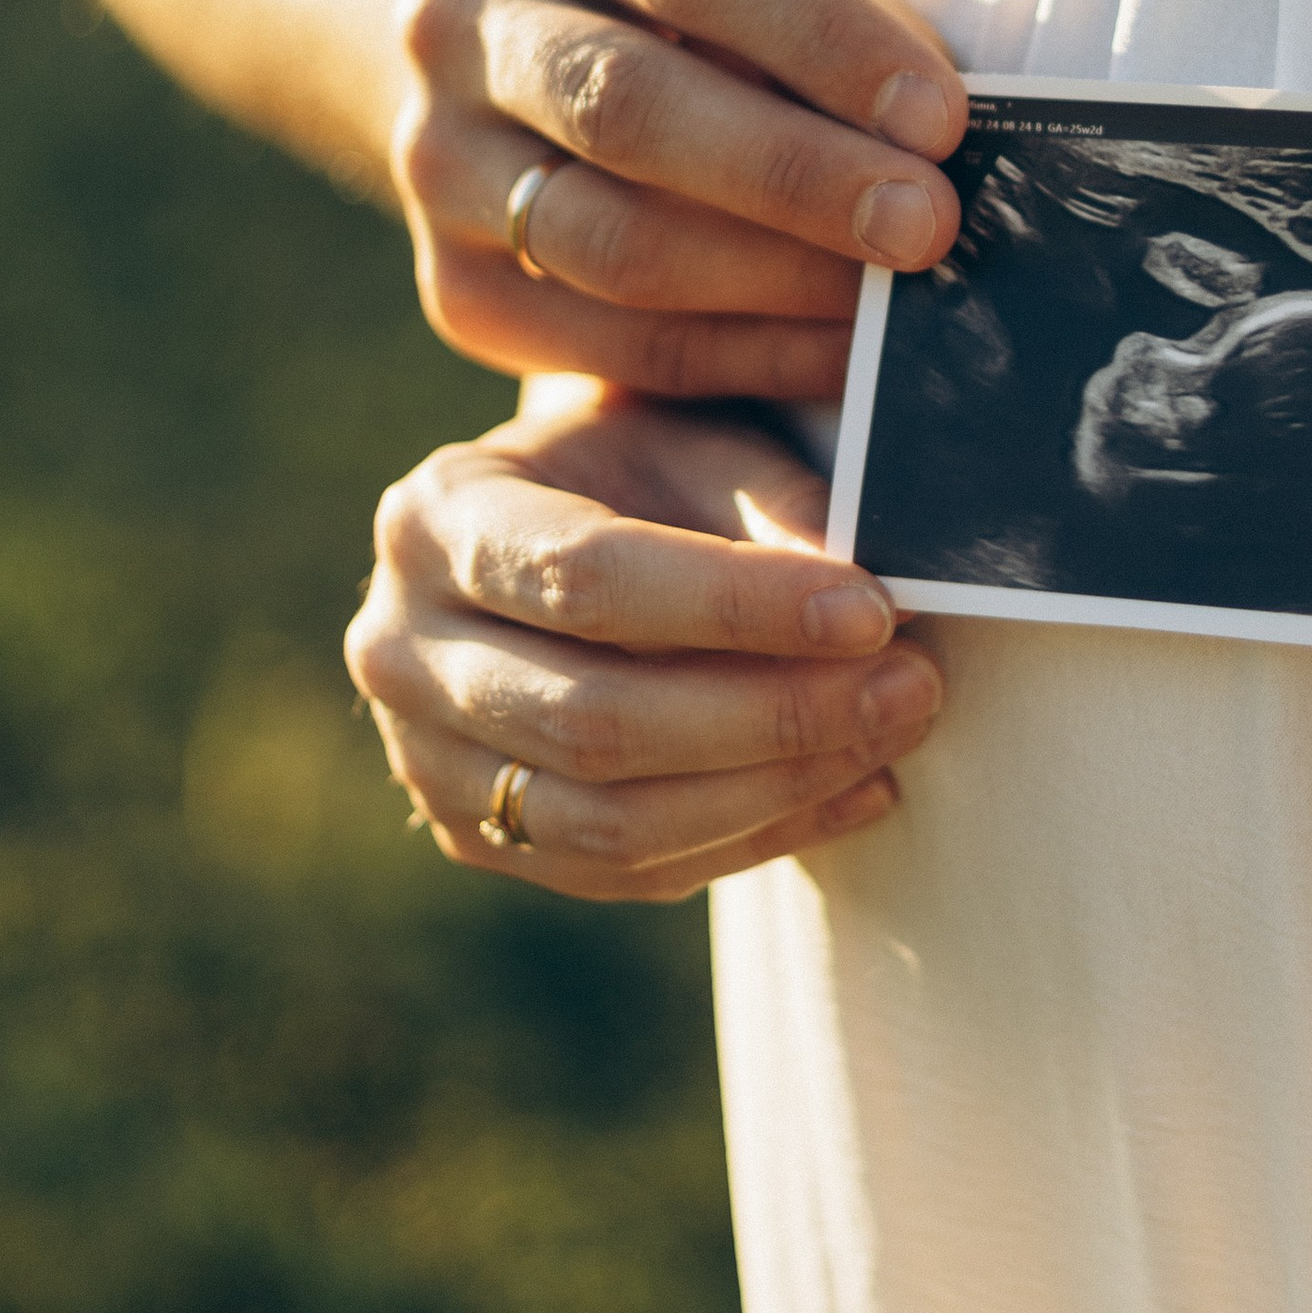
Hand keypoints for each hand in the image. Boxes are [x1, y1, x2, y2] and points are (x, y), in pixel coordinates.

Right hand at [346, 382, 942, 901]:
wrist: (554, 525)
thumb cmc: (636, 466)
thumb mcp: (693, 442)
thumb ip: (772, 504)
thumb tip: (867, 593)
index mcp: (435, 519)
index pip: (585, 578)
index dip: (736, 606)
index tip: (872, 610)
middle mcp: (399, 647)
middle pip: (594, 720)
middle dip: (774, 715)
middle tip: (912, 686)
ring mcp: (423, 760)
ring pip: (608, 821)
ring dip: (775, 789)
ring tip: (895, 738)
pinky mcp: (474, 837)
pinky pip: (624, 869)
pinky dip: (753, 839)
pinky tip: (856, 791)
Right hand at [393, 0, 966, 393]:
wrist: (522, 55)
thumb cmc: (700, 5)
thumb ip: (843, 25)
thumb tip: (960, 136)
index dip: (821, 38)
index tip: (940, 114)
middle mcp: (459, 16)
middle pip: (627, 103)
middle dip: (796, 174)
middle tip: (926, 225)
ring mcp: (434, 156)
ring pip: (606, 238)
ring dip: (771, 280)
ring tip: (890, 305)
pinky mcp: (452, 288)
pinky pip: (603, 342)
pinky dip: (736, 356)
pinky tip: (832, 357)